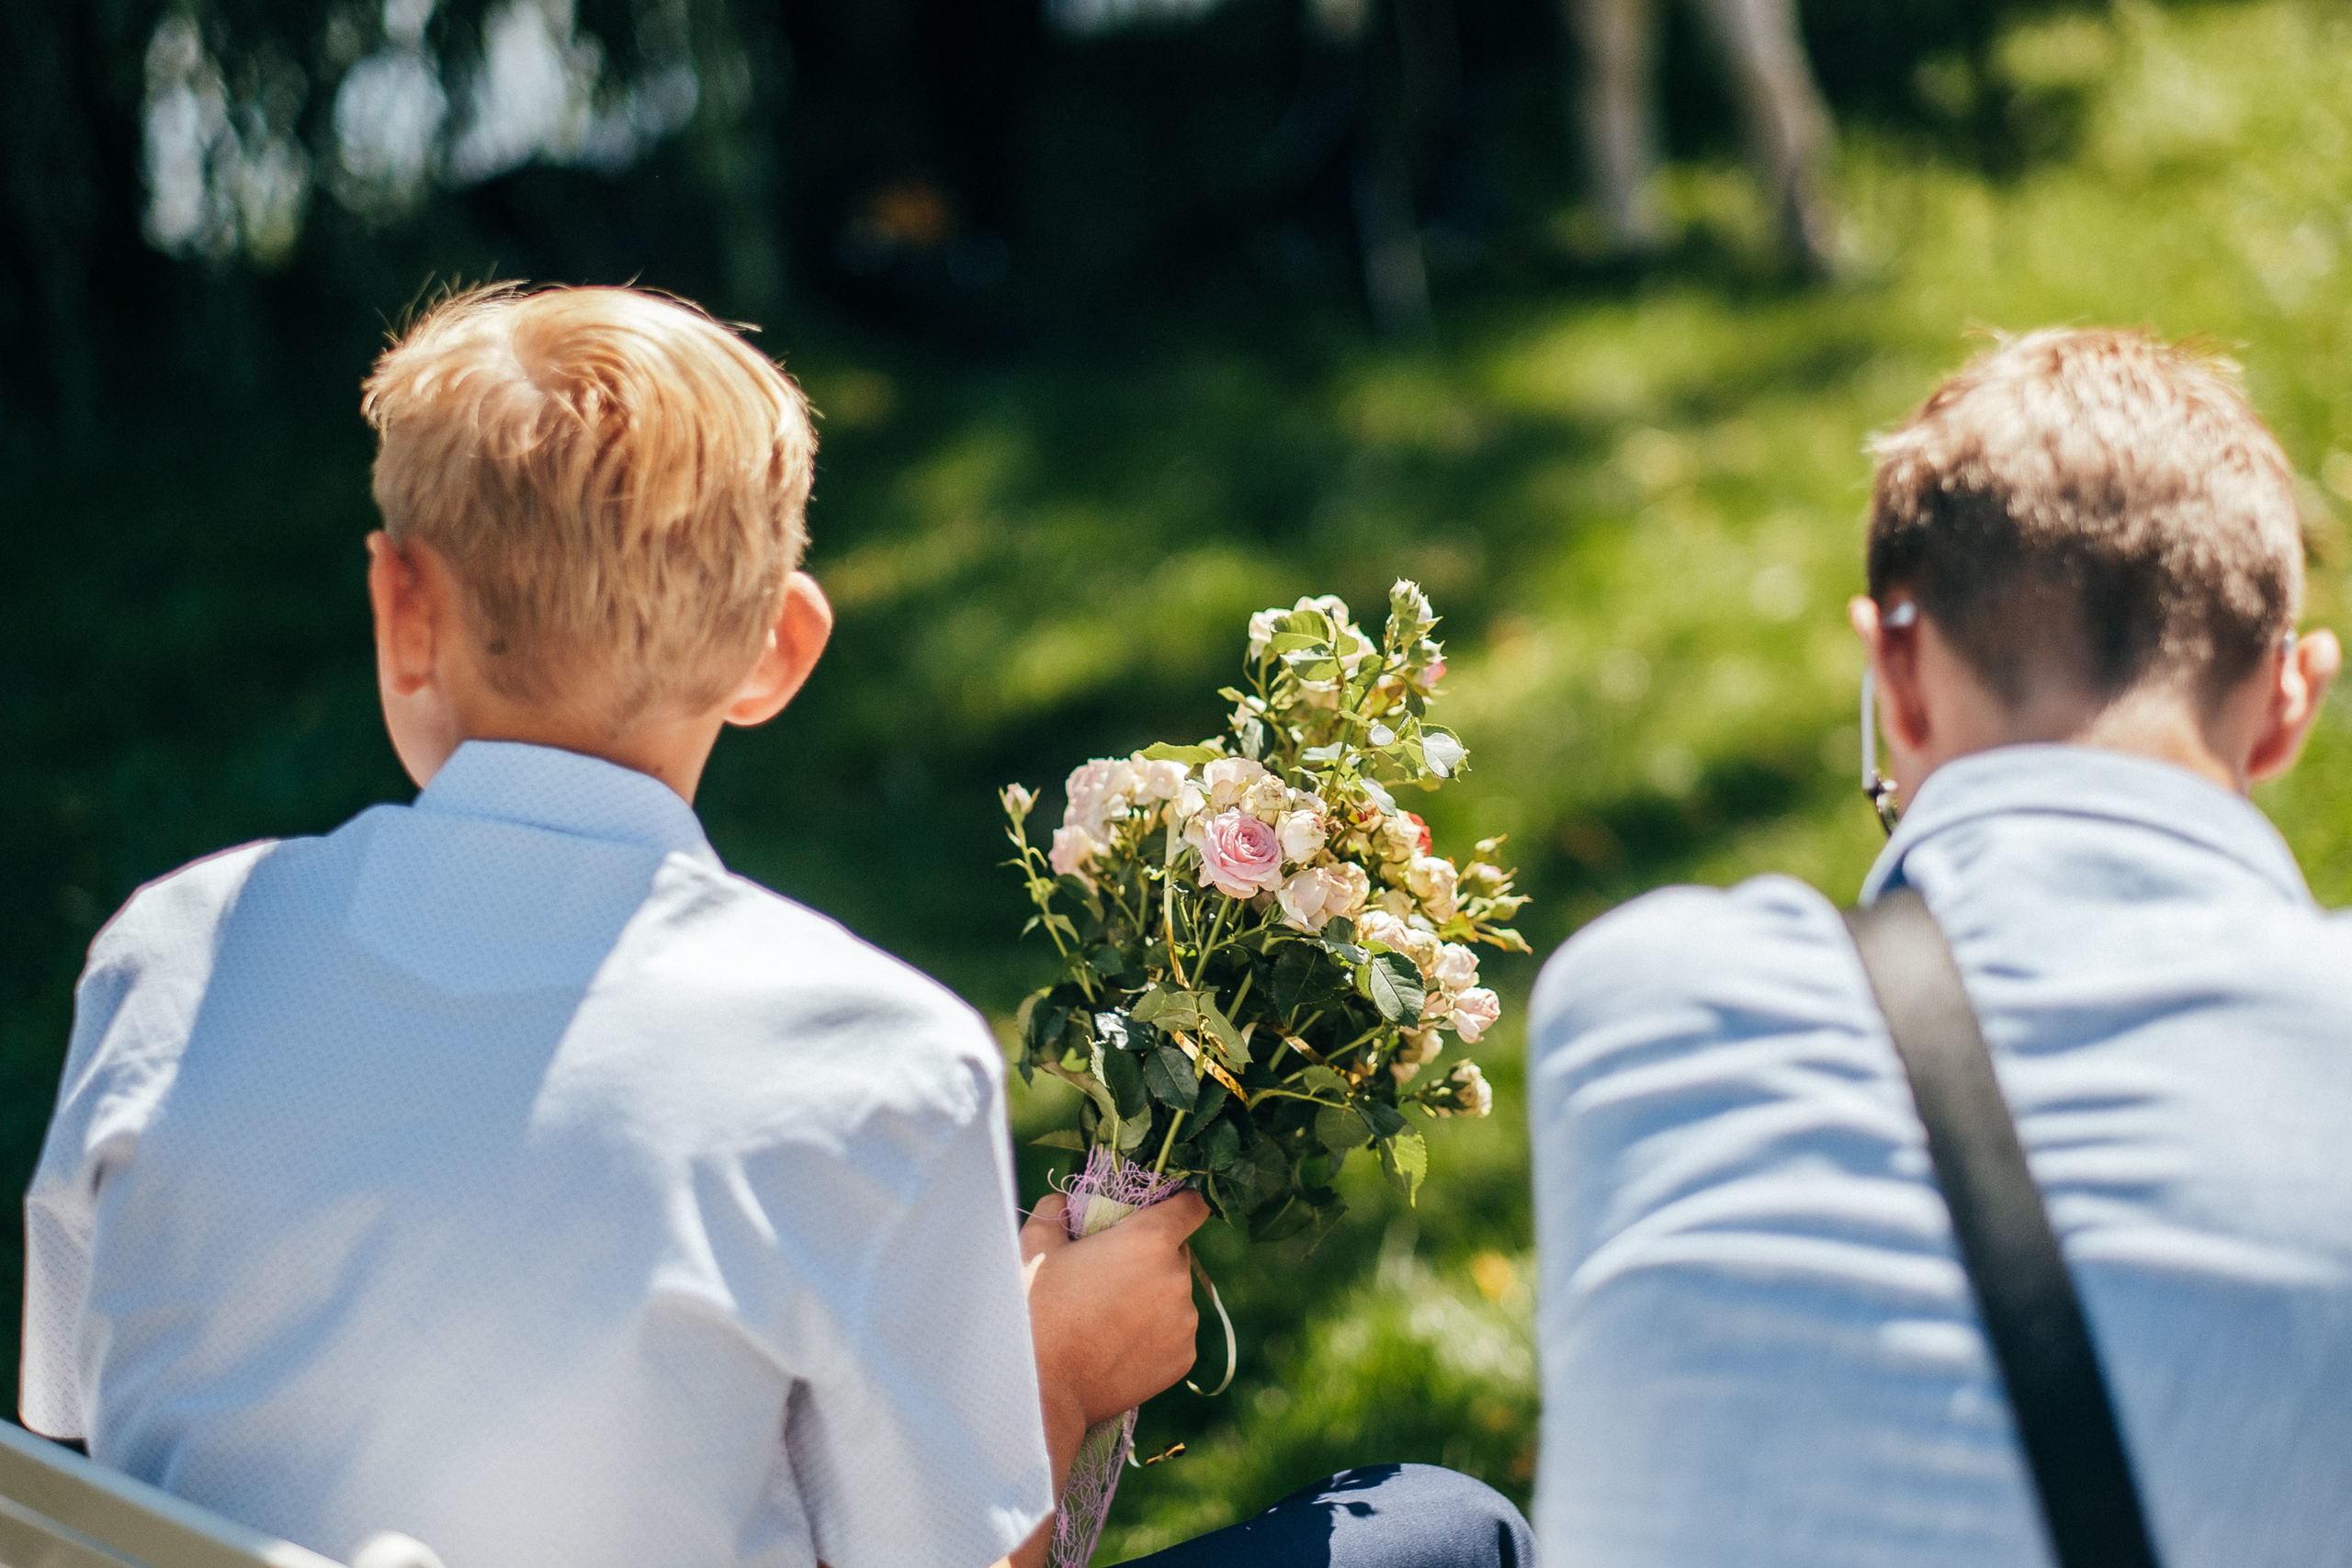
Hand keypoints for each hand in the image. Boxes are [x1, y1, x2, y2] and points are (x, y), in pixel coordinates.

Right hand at [1021, 1190, 1208, 1432]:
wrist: (1041, 1387)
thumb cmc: (1036, 1308)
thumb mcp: (1036, 1243)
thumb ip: (1056, 1210)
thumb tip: (1065, 1202)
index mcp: (1151, 1238)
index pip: (1192, 1206)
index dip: (1179, 1205)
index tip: (1162, 1212)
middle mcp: (1178, 1276)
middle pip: (1178, 1253)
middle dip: (1152, 1257)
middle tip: (1112, 1275)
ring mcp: (1185, 1321)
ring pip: (1176, 1296)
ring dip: (1153, 1298)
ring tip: (1109, 1318)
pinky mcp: (1184, 1358)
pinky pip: (1175, 1334)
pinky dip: (1155, 1335)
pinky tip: (1118, 1345)